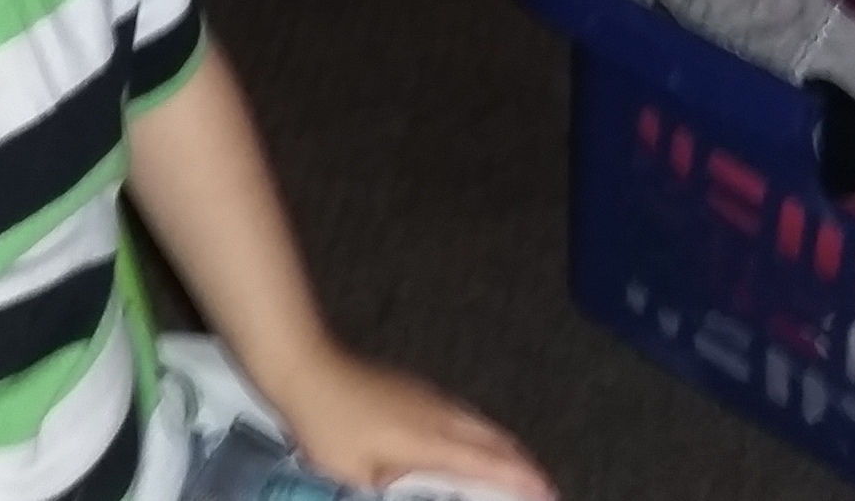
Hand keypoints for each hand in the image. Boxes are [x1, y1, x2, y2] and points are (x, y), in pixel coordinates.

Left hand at [280, 345, 554, 499]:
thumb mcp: (361, 476)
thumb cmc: (329, 426)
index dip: (523, 481)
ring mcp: (427, 396)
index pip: (489, 463)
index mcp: (432, 439)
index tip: (550, 495)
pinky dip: (482, 433)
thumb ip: (401, 490)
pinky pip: (463, 414)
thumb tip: (429, 491)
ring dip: (503, 447)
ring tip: (518, 469)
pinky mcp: (413, 388)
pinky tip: (474, 441)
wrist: (305, 366)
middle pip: (494, 439)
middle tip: (543, 488)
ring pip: (479, 423)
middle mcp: (439, 413)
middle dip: (523, 465)